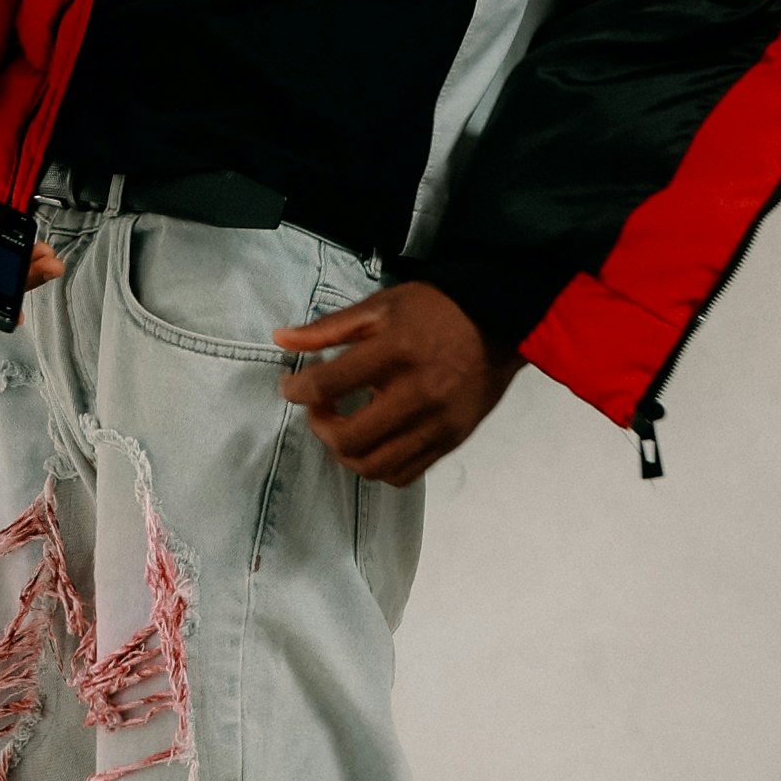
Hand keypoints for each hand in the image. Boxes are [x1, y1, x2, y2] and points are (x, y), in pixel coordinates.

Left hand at [274, 280, 514, 486]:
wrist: (500, 324)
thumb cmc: (435, 310)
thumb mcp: (380, 306)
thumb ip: (328, 328)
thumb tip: (280, 339)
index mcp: (396, 351)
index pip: (330, 384)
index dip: (298, 390)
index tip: (291, 387)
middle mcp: (418, 393)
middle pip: (350, 438)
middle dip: (320, 427)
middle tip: (319, 408)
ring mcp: (437, 423)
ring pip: (374, 466)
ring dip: (345, 452)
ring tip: (342, 427)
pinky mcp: (450, 441)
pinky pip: (403, 474)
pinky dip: (377, 466)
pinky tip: (372, 441)